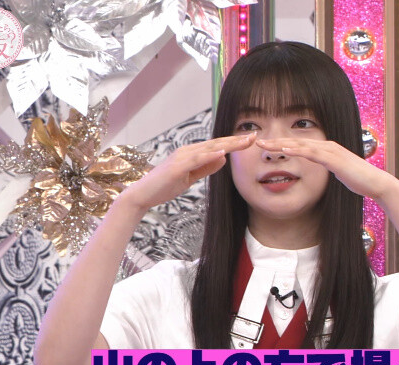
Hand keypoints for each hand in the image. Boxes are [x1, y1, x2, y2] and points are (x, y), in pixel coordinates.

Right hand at [120, 133, 256, 211]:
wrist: (142, 194)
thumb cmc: (164, 186)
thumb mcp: (190, 177)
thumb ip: (206, 168)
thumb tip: (224, 158)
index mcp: (191, 153)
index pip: (217, 146)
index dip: (234, 142)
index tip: (251, 140)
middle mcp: (187, 151)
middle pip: (216, 144)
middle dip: (236, 140)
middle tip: (255, 136)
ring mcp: (181, 158)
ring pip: (209, 148)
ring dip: (228, 144)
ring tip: (244, 141)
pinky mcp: (176, 167)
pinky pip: (196, 159)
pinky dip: (209, 155)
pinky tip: (223, 152)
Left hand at [256, 138, 397, 200]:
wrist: (376, 183)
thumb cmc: (359, 180)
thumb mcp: (338, 173)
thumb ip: (328, 169)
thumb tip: (321, 170)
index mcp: (326, 149)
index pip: (299, 145)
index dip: (281, 144)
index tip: (265, 146)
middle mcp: (327, 146)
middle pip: (296, 141)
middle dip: (275, 141)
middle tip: (256, 141)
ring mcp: (331, 151)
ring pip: (301, 145)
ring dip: (281, 144)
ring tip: (264, 145)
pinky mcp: (334, 160)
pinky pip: (312, 154)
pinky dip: (297, 151)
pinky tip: (285, 150)